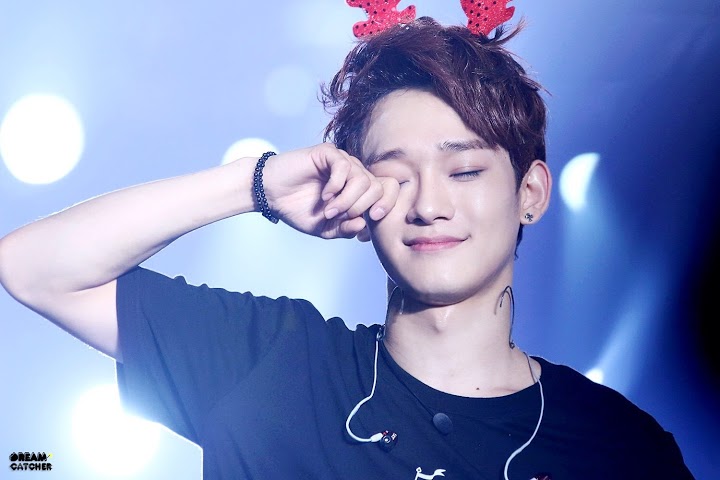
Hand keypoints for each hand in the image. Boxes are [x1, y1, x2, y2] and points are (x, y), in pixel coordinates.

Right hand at [260, 143, 398, 238]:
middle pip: (378, 187)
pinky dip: (337, 185)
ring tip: (329, 210)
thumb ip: (346, 229)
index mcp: (358, 191)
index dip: (386, 205)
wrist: (271, 195)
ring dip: (347, 199)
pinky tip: (325, 195)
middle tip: (340, 216)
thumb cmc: (297, 209)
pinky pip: (344, 166)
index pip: (386, 192)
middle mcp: (354, 174)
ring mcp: (342, 162)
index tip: (373, 219)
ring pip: (362, 178)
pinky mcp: (327, 153)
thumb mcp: (325, 229)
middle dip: (361, 207)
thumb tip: (365, 225)